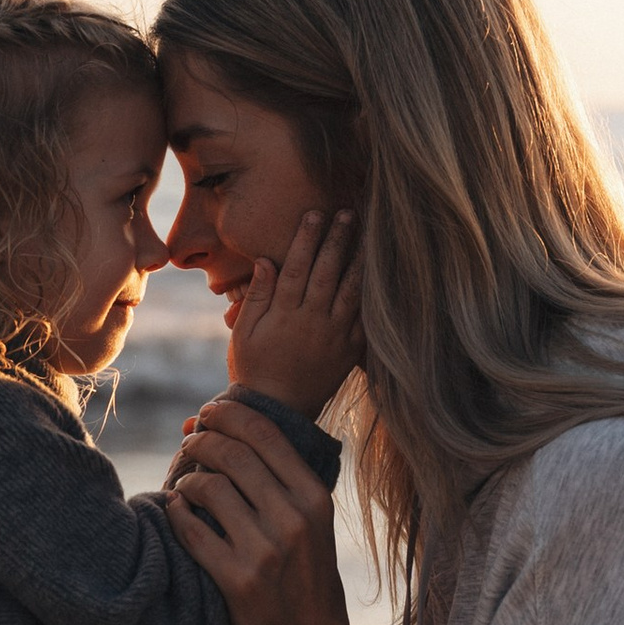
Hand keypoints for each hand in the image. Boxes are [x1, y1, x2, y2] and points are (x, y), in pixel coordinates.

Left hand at [167, 395, 382, 624]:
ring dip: (185, 478)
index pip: (266, 433)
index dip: (230, 413)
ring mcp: (265, 550)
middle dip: (200, 441)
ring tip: (182, 484)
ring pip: (208, 486)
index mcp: (315, 499)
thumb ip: (277, 483)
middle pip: (232, 452)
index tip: (209, 412)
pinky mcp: (236, 579)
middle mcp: (294, 519)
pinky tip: (173, 512)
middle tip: (187, 446)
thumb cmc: (306, 586)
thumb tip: (215, 425)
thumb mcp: (311, 529)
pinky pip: (190, 528)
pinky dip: (174, 512)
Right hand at [225, 208, 361, 415]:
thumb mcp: (244, 333)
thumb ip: (257, 296)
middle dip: (337, 240)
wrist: (278, 412)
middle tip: (346, 212)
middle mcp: (312, 322)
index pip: (296, 268)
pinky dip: (372, 295)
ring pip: (350, 291)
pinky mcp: (350, 350)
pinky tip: (379, 273)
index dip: (306, 239)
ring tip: (367, 234)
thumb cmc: (254, 368)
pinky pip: (364, 318)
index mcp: (284, 315)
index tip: (314, 214)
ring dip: (359, 260)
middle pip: (327, 273)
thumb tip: (266, 261)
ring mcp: (334, 336)